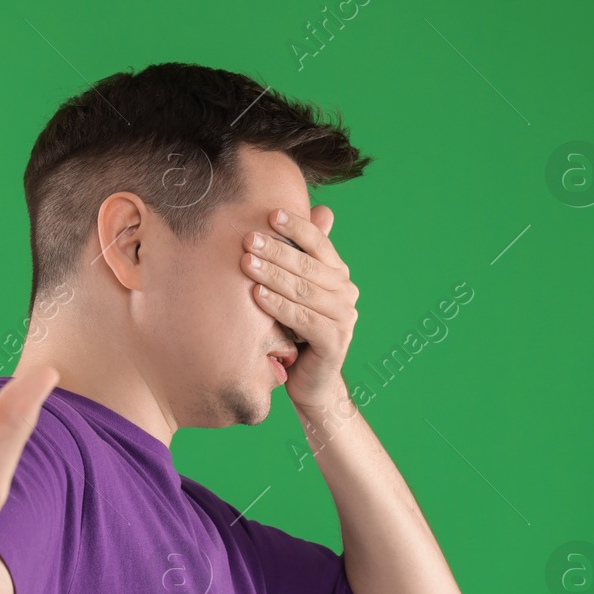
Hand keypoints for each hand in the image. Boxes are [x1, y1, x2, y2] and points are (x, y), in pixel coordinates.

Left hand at [241, 204, 357, 409]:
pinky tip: (257, 294)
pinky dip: (279, 306)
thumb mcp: (296, 291)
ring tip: (246, 263)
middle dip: (276, 250)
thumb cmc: (297, 331)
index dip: (297, 227)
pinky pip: (303, 319)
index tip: (270, 214)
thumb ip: (300, 257)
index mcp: (338, 275)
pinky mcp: (335, 341)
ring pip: (304, 291)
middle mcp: (346, 293)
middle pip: (308, 266)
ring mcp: (344, 318)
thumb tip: (313, 212)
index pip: (319, 243)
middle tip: (248, 239)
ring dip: (273, 275)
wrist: (311, 381)